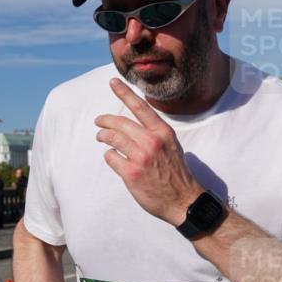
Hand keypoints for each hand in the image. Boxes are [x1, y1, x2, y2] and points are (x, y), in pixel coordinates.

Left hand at [96, 79, 202, 224]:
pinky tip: (113, 157)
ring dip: (103, 136)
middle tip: (99, 121)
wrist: (183, 200)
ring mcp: (141, 157)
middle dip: (105, 120)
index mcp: (163, 133)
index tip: (113, 82)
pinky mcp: (131, 173)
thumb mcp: (172, 146)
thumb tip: (134, 126)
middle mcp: (152, 142)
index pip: (140, 107)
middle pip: (120, 123)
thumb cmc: (177, 173)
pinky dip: (109, 156)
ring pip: (112, 139)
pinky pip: (111, 157)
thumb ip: (154, 134)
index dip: (125, 93)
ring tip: (101, 137)